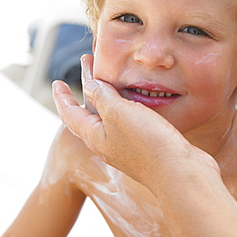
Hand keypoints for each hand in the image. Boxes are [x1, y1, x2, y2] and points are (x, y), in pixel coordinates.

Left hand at [52, 54, 218, 195]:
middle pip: (91, 111)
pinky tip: (135, 98)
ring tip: (112, 76)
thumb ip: (102, 97)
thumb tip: (90, 86)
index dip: (62, 97)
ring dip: (107, 94)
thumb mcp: (118, 113)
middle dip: (88, 86)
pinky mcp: (145, 146)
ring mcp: (127, 146)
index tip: (56, 82)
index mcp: (95, 136)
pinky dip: (125, 104)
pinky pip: (128, 120)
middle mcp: (108, 142)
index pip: (70, 114)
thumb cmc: (148, 143)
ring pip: (111, 115)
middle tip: (88, 63)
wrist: (180, 172)